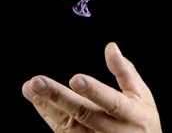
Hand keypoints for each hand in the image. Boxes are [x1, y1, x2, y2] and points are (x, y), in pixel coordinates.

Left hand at [22, 42, 160, 131]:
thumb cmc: (141, 121)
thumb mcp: (141, 97)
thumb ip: (126, 72)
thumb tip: (111, 47)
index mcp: (133, 115)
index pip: (112, 102)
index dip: (94, 91)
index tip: (75, 78)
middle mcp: (115, 132)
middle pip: (83, 114)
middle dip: (59, 98)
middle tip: (37, 81)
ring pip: (68, 127)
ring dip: (46, 106)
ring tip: (30, 87)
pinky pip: (63, 132)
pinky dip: (47, 114)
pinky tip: (35, 98)